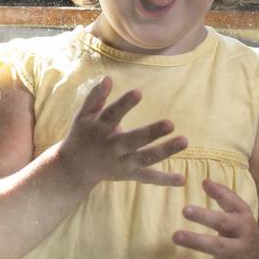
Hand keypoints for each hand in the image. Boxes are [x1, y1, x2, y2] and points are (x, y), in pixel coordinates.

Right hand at [59, 76, 187, 187]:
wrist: (74, 168)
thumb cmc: (82, 135)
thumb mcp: (83, 116)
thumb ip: (95, 97)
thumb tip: (108, 78)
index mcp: (99, 130)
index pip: (112, 115)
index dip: (124, 104)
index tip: (138, 92)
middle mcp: (111, 147)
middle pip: (133, 140)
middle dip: (151, 133)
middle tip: (171, 123)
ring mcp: (122, 163)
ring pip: (145, 158)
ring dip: (165, 151)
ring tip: (184, 141)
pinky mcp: (129, 174)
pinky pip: (148, 177)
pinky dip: (165, 180)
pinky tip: (182, 179)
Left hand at [173, 178, 258, 258]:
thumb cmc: (243, 230)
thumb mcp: (240, 211)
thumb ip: (224, 196)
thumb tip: (203, 180)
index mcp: (242, 228)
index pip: (222, 221)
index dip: (204, 215)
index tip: (184, 209)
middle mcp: (240, 249)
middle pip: (218, 246)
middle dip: (197, 241)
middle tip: (175, 235)